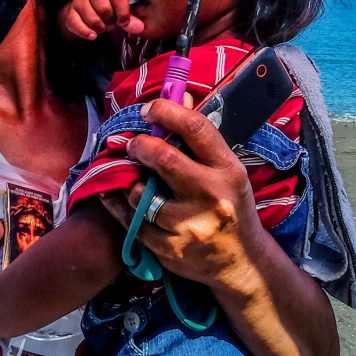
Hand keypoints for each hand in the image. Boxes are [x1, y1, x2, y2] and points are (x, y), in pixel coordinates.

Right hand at [59, 0, 143, 41]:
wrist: (83, 14)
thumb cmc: (106, 11)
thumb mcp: (120, 12)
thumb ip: (131, 19)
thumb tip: (140, 28)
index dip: (123, 12)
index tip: (124, 22)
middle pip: (105, 9)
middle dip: (110, 22)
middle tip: (110, 24)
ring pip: (92, 19)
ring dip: (99, 28)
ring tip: (101, 27)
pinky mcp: (70, 12)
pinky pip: (78, 25)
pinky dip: (86, 33)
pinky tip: (92, 35)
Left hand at [118, 98, 267, 288]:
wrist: (241, 262)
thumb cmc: (230, 207)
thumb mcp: (226, 171)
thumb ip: (199, 138)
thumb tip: (178, 92)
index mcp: (228, 170)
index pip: (196, 129)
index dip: (166, 111)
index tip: (148, 109)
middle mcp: (212, 196)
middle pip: (164, 158)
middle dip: (140, 146)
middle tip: (133, 145)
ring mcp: (190, 225)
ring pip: (141, 193)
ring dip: (132, 183)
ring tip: (138, 182)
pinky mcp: (170, 248)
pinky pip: (131, 221)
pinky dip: (118, 205)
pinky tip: (114, 196)